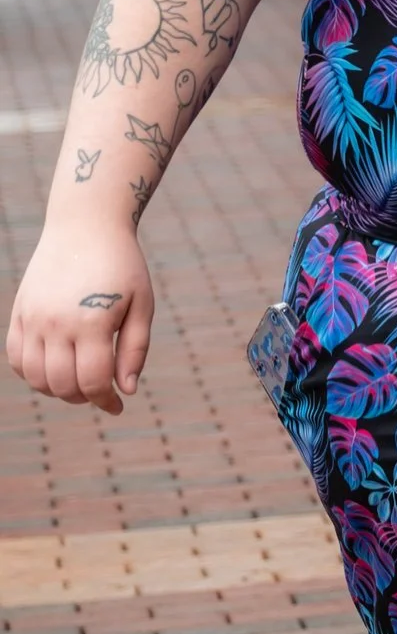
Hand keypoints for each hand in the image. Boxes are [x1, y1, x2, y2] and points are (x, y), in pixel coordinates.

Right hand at [6, 227, 154, 414]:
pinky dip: (31, 374)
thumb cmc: (123, 266)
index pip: (92, 381)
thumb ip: (135, 349)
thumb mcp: (142, 304)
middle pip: (61, 384)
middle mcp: (56, 323)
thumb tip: (124, 390)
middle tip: (100, 392)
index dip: (105, 400)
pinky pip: (16, 358)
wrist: (85, 227)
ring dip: (56, 389)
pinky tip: (53, 370)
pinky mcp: (19, 313)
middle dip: (83, 397)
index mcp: (92, 322)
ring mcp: (32, 318)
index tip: (116, 406)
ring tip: (78, 382)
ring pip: (34, 376)